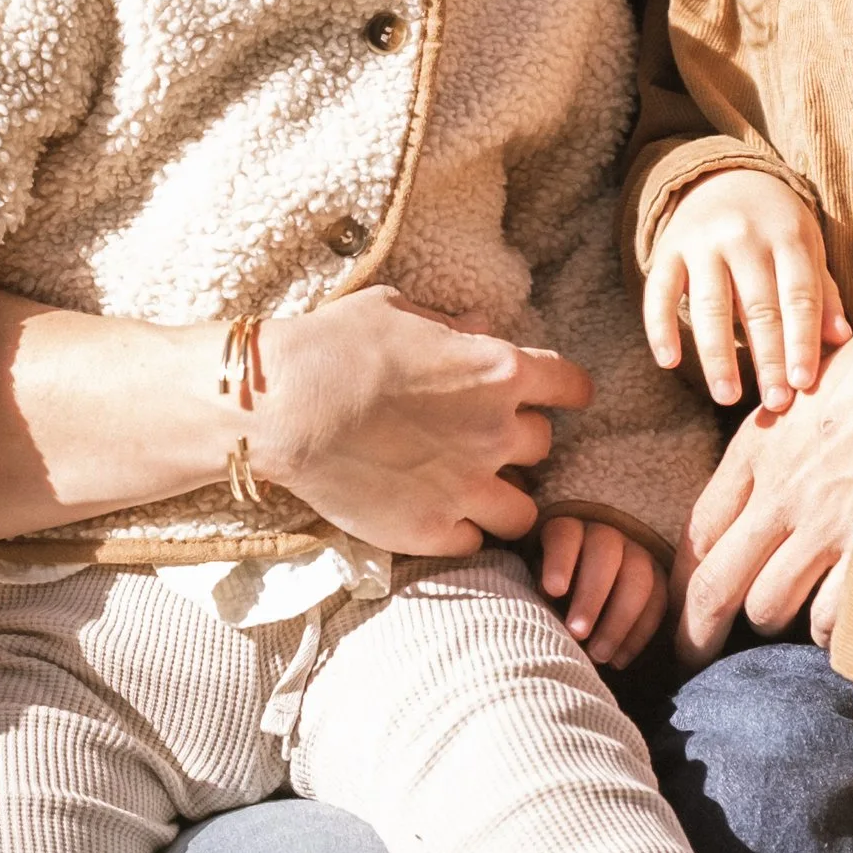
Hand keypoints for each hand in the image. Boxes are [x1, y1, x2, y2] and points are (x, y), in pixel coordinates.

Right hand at [254, 288, 595, 551]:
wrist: (282, 408)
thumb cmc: (335, 345)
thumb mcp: (396, 310)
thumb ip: (450, 324)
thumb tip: (479, 326)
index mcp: (499, 371)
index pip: (570, 385)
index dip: (568, 390)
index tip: (563, 395)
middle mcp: (496, 433)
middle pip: (543, 447)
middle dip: (518, 441)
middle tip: (484, 438)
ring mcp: (467, 488)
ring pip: (524, 511)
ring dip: (505, 498)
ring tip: (474, 490)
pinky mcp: (432, 531)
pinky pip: (475, 542)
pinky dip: (462, 531)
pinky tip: (438, 515)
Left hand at [537, 516, 667, 666]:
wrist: (581, 604)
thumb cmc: (551, 596)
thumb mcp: (538, 590)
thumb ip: (540, 596)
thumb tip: (537, 616)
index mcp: (569, 532)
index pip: (565, 536)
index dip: (560, 561)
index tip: (553, 591)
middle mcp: (605, 537)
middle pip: (605, 555)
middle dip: (591, 596)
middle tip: (577, 633)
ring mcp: (636, 555)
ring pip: (638, 579)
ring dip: (618, 620)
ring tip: (598, 656)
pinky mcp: (658, 578)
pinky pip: (657, 602)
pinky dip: (638, 634)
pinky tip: (618, 661)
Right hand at [643, 174, 848, 407]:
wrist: (722, 175)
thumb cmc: (775, 224)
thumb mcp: (806, 246)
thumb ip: (822, 292)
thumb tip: (841, 339)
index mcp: (787, 236)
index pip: (799, 297)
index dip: (802, 342)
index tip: (805, 384)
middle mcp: (744, 236)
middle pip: (759, 307)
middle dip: (768, 359)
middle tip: (775, 403)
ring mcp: (701, 242)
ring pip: (710, 306)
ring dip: (718, 356)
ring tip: (727, 396)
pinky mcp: (667, 249)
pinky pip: (658, 293)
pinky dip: (660, 328)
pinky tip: (669, 362)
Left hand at [671, 320, 852, 663]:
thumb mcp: (810, 386)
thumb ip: (776, 437)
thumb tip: (751, 481)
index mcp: (760, 446)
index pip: (698, 533)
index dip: (677, 585)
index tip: (676, 612)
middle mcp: (784, 491)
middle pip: (716, 587)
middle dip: (696, 636)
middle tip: (691, 664)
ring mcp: (830, 524)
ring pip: (770, 609)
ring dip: (774, 621)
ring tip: (793, 616)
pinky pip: (832, 619)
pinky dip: (830, 629)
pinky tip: (843, 615)